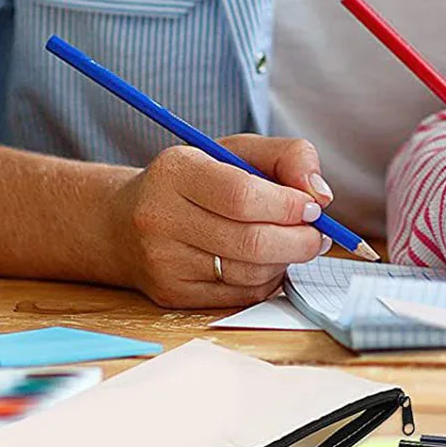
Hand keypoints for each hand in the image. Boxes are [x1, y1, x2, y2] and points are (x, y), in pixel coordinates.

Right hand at [107, 136, 334, 308]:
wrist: (124, 223)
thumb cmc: (195, 182)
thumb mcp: (236, 151)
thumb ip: (288, 157)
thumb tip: (321, 195)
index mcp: (176, 172)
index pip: (243, 196)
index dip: (289, 205)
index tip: (314, 207)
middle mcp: (161, 218)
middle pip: (249, 241)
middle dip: (299, 240)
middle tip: (318, 234)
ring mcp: (163, 262)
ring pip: (248, 272)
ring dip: (285, 261)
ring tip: (292, 243)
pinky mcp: (172, 294)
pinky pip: (240, 295)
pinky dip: (267, 279)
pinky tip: (268, 261)